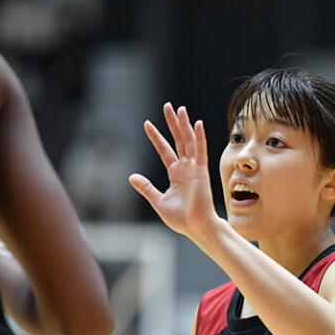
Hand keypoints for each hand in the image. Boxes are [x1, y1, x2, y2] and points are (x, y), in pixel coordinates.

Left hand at [129, 103, 218, 237]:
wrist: (196, 228)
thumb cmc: (181, 219)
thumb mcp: (158, 201)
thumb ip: (146, 187)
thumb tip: (132, 176)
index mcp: (175, 174)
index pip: (165, 150)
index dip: (156, 137)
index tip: (147, 124)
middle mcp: (185, 168)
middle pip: (178, 140)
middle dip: (172, 123)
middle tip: (167, 106)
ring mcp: (194, 168)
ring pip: (188, 141)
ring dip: (184, 125)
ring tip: (180, 109)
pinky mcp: (202, 172)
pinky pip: (200, 151)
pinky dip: (199, 137)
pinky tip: (197, 123)